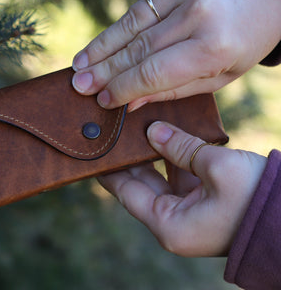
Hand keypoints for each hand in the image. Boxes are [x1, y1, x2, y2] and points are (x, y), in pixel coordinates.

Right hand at [72, 0, 280, 109]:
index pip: (153, 72)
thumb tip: (129, 103)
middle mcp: (197, 10)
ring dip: (101, 47)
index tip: (102, 100)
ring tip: (79, 65)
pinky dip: (120, 28)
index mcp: (214, 44)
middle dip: (104, 70)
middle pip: (136, 48)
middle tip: (79, 86)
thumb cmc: (244, 40)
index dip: (123, 88)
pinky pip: (138, 7)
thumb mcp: (219, 74)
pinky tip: (103, 44)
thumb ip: (172, 90)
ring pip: (129, 24)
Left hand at [98, 121, 266, 256]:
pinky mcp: (203, 201)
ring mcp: (189, 211)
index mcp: (169, 224)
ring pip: (160, 178)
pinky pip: (179, 176)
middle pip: (141, 185)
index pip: (126, 193)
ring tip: (137, 129)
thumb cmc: (258, 200)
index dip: (109, 171)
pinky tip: (165, 135)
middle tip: (114, 133)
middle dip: (129, 158)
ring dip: (151, 155)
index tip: (95, 152)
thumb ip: (180, 147)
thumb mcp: (216, 168)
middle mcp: (175, 221)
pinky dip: (173, 157)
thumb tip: (153, 131)